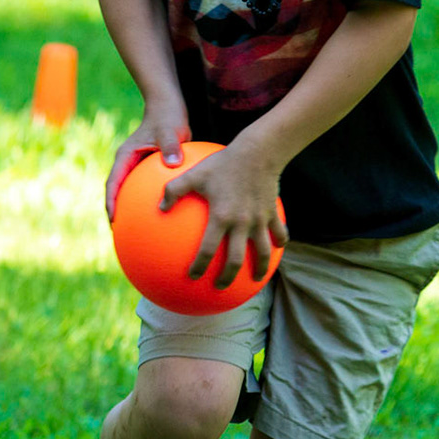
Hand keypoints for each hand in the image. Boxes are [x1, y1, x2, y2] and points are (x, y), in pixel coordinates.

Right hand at [105, 105, 189, 221]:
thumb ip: (170, 145)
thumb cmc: (167, 117)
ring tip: (138, 231)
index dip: (111, 201)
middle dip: (115, 212)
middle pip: (116, 191)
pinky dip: (150, 202)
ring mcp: (136, 167)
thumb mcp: (170, 130)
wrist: (167, 107)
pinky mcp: (147, 169)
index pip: (113, 182)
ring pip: (130, 192)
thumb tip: (173, 164)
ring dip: (130, 209)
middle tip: (120, 233)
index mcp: (125, 157)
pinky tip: (165, 216)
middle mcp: (127, 164)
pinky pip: (146, 189)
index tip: (113, 219)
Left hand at [160, 142, 287, 289]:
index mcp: (220, 217)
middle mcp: (241, 223)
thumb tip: (159, 208)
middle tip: (220, 287)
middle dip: (227, 277)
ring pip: (262, 252)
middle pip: (235, 260)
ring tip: (255, 279)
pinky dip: (278, 242)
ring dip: (259, 268)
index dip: (199, 266)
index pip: (207, 250)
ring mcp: (259, 220)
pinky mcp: (272, 213)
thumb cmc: (222, 163)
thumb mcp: (194, 174)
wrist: (258, 151)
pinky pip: (278, 233)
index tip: (193, 277)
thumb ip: (174, 191)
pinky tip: (276, 248)